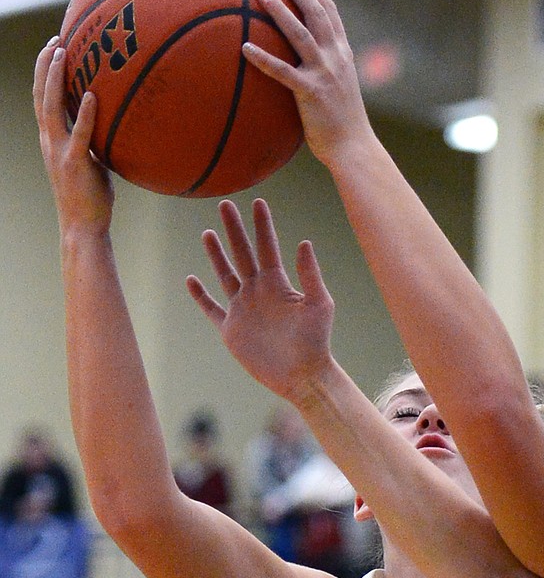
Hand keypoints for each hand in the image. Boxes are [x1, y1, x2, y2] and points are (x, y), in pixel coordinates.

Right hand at [33, 37, 113, 234]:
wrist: (83, 227)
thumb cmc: (91, 198)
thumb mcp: (91, 163)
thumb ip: (94, 143)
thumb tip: (113, 127)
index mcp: (51, 139)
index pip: (42, 98)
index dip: (43, 72)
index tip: (53, 48)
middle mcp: (50, 141)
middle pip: (40, 94)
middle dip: (44, 64)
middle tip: (55, 39)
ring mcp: (60, 151)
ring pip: (51, 107)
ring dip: (54, 78)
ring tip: (62, 53)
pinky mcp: (76, 163)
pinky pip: (80, 134)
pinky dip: (85, 114)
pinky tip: (91, 95)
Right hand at [186, 198, 334, 404]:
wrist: (302, 376)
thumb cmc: (316, 341)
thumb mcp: (319, 305)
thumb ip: (310, 275)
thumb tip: (304, 242)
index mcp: (279, 284)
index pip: (267, 247)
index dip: (262, 225)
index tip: (258, 202)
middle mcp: (259, 292)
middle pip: (242, 254)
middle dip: (234, 230)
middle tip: (225, 204)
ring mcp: (243, 309)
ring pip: (225, 275)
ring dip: (216, 255)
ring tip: (208, 232)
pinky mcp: (231, 330)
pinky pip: (212, 309)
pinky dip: (200, 296)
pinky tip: (191, 279)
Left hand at [243, 0, 372, 165]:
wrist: (354, 148)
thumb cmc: (344, 123)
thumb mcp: (342, 86)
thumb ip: (329, 67)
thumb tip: (309, 59)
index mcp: (343, 54)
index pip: (330, 11)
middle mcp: (335, 58)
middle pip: (316, 12)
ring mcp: (324, 74)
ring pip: (300, 33)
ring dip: (279, 10)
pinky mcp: (310, 93)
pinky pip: (282, 72)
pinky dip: (263, 58)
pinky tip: (245, 47)